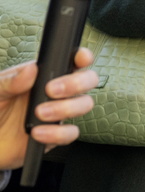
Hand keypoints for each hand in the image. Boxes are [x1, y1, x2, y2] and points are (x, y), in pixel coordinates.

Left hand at [0, 48, 97, 169]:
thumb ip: (11, 80)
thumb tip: (31, 69)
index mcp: (42, 75)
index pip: (70, 61)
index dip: (82, 57)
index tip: (80, 58)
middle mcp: (56, 92)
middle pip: (87, 80)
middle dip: (76, 83)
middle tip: (52, 90)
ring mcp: (59, 113)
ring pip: (84, 104)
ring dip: (66, 108)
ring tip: (40, 113)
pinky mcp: (56, 134)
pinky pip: (70, 133)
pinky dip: (57, 133)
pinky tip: (37, 133)